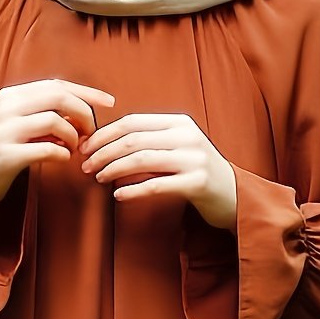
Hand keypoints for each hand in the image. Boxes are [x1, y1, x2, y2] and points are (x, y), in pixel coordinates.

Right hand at [0, 78, 116, 209]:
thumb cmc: (5, 151)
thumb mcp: (20, 124)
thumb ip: (45, 113)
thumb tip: (83, 112)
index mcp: (11, 95)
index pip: (56, 85)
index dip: (86, 92)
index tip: (109, 102)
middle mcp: (6, 108)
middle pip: (58, 97)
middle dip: (84, 114)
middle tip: (91, 133)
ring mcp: (4, 131)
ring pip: (54, 121)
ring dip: (73, 137)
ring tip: (74, 149)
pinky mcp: (5, 156)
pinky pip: (46, 149)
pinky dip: (62, 154)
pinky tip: (63, 159)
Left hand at [77, 112, 237, 229]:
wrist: (234, 196)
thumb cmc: (197, 174)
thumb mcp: (178, 148)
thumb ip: (152, 141)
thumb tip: (107, 143)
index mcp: (179, 123)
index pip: (133, 122)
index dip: (104, 134)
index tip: (85, 148)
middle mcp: (187, 136)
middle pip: (134, 139)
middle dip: (104, 152)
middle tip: (85, 166)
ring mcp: (194, 159)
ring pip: (143, 159)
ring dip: (114, 169)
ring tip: (98, 178)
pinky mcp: (197, 183)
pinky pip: (157, 185)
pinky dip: (134, 190)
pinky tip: (118, 196)